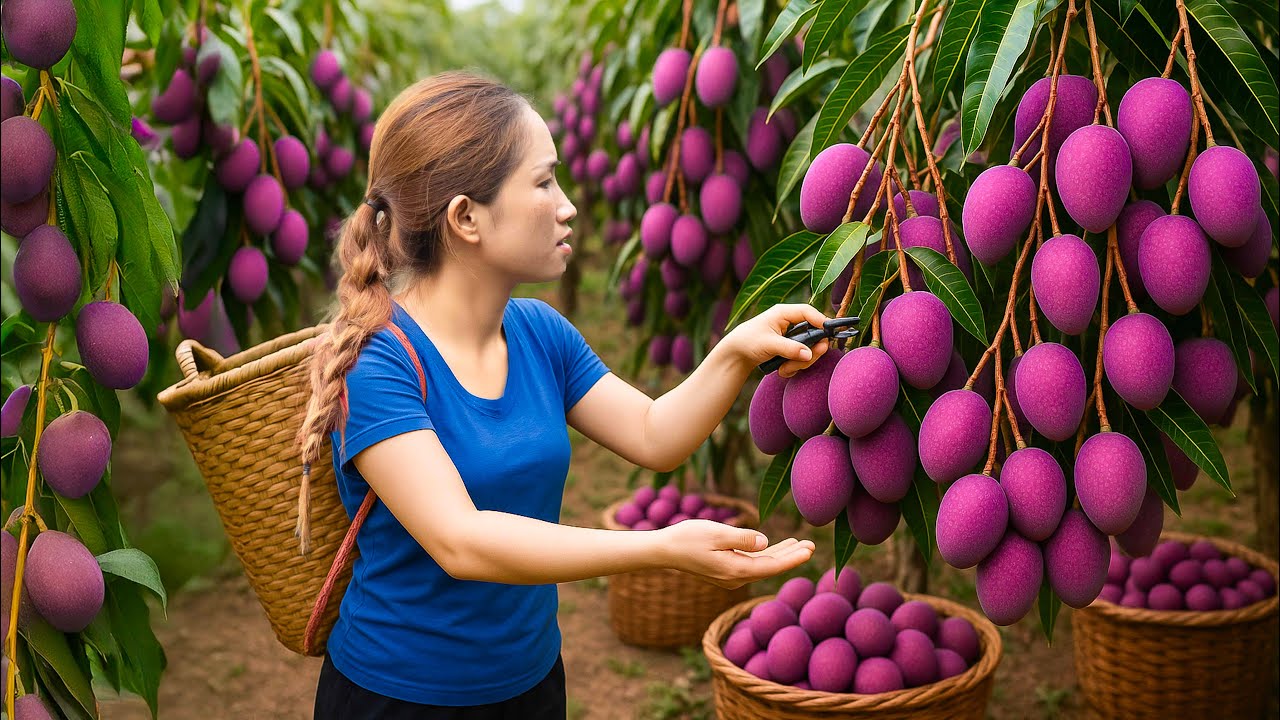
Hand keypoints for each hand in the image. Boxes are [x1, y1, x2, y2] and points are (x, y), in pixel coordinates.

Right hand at [658, 520, 815, 588]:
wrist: (664, 550)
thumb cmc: (687, 538)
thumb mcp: (716, 533)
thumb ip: (742, 538)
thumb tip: (765, 542)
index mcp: (735, 571)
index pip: (772, 566)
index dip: (793, 558)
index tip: (809, 550)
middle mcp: (735, 579)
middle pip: (770, 568)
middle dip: (791, 556)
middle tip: (811, 545)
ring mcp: (730, 577)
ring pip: (762, 566)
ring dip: (780, 555)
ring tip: (799, 544)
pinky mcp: (725, 571)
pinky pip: (752, 564)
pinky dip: (765, 555)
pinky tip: (774, 547)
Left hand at [721, 303, 830, 377]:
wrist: (736, 354)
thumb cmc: (747, 342)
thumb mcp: (769, 345)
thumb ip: (789, 349)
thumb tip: (809, 354)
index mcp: (783, 313)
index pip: (808, 312)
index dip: (821, 321)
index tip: (829, 334)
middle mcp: (790, 322)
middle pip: (814, 333)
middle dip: (810, 351)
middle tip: (806, 361)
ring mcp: (791, 336)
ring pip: (809, 348)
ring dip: (800, 362)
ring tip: (784, 370)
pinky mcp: (790, 347)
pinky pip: (802, 357)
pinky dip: (794, 366)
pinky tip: (782, 370)